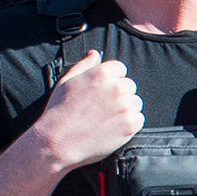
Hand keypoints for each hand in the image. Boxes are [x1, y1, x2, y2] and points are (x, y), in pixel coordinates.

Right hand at [32, 49, 145, 167]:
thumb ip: (85, 65)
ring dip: (125, 108)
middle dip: (119, 94)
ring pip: (135, 102)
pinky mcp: (131, 125)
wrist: (58, 141)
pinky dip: (129, 123)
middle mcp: (117, 88)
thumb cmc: (59, 110)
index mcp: (102, 73)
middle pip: (129, 85)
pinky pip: (139, 119)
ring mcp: (126, 107)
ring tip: (104, 117)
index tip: (101, 91)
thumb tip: (95, 54)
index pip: (120, 68)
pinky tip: (111, 127)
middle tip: (101, 106)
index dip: (111, 79)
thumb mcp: (67, 81)